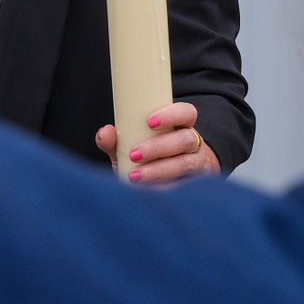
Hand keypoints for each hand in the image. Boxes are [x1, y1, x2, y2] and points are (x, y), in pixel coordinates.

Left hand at [95, 102, 219, 184]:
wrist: (168, 182)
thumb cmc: (147, 156)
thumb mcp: (130, 145)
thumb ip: (115, 140)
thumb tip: (106, 132)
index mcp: (180, 125)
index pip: (186, 113)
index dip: (171, 115)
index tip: (149, 122)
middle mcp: (193, 143)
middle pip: (185, 139)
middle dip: (158, 147)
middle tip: (134, 154)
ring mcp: (198, 164)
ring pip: (186, 163)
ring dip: (159, 169)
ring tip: (134, 176)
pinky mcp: (196, 184)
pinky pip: (186, 187)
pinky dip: (165, 188)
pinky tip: (148, 191)